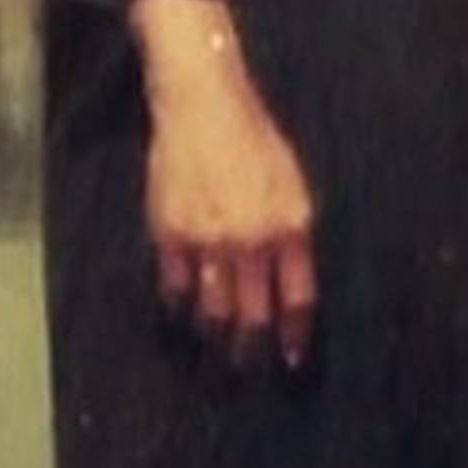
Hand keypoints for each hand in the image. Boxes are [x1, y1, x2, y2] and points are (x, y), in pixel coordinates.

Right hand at [126, 0, 317, 369]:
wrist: (203, 103)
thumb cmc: (254, 139)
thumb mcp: (292, 185)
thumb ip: (292, 236)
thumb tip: (289, 287)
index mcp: (290, 227)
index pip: (297, 300)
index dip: (294, 335)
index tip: (291, 359)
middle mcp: (252, 240)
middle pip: (253, 317)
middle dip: (252, 348)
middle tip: (247, 363)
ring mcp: (209, 239)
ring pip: (213, 310)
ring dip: (215, 334)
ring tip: (214, 344)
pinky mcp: (171, 232)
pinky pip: (175, 287)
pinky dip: (179, 304)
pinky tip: (181, 309)